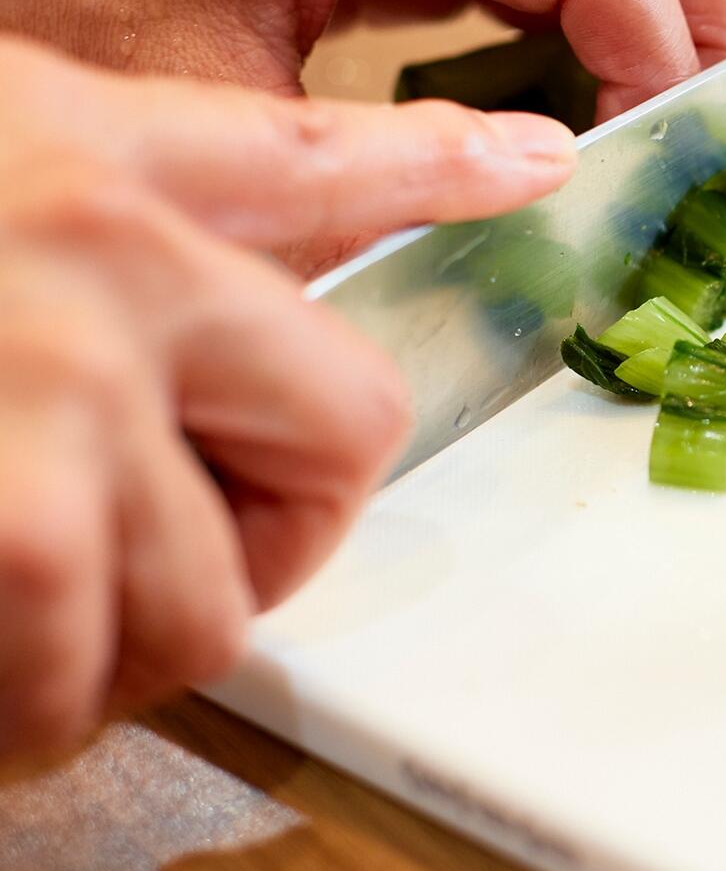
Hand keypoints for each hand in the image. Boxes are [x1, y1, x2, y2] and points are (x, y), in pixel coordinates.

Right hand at [0, 36, 574, 758]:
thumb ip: (151, 199)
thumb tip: (325, 247)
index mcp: (89, 166)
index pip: (325, 171)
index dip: (434, 172)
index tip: (528, 168)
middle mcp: (99, 275)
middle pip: (337, 441)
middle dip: (265, 528)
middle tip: (156, 540)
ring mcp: (40, 411)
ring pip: (209, 603)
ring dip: (117, 643)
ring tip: (11, 599)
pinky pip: (78, 682)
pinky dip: (22, 705)